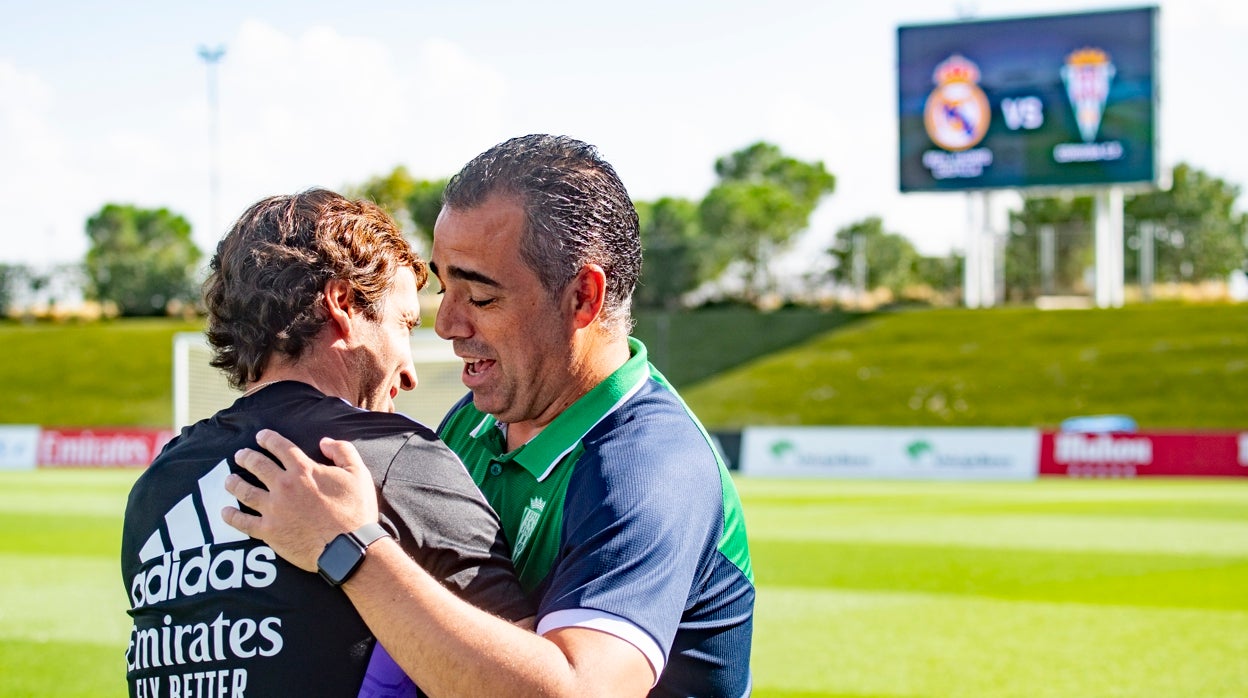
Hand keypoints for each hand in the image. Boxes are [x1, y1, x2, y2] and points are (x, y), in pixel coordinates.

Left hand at [222, 429, 378, 571]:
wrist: (348, 547)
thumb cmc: (356, 511)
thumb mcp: (358, 473)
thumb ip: (342, 451)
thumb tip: (324, 442)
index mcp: (304, 470)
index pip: (280, 447)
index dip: (268, 439)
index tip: (261, 436)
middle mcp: (284, 486)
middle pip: (257, 465)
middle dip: (246, 457)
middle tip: (240, 455)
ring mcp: (274, 509)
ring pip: (245, 491)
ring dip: (234, 483)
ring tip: (228, 479)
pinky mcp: (269, 531)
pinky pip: (243, 522)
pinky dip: (232, 516)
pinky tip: (225, 512)